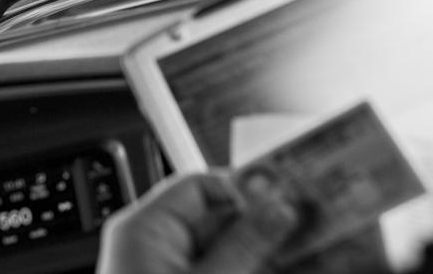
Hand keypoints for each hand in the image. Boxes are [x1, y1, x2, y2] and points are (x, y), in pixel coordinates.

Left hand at [96, 172, 297, 273]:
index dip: (245, 188)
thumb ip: (242, 246)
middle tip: (307, 226)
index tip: (288, 195)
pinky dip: (245, 268)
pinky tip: (284, 264)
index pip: (199, 185)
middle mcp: (150, 246)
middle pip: (217, 219)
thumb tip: (277, 206)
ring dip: (260, 252)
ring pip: (223, 249)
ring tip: (306, 248)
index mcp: (142, 228)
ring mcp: (162, 270)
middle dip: (262, 224)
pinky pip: (216, 269)